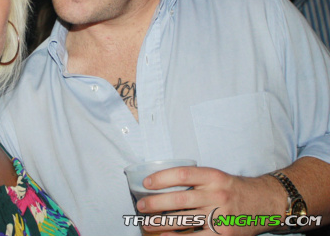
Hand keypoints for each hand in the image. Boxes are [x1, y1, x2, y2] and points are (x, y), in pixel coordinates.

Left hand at [137, 166, 284, 235]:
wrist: (265, 203)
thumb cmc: (233, 189)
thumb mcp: (216, 177)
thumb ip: (194, 180)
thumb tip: (161, 185)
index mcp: (213, 176)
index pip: (182, 174)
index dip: (162, 178)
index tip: (146, 183)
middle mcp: (217, 194)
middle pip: (179, 200)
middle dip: (155, 204)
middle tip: (141, 206)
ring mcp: (221, 216)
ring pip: (184, 220)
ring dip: (161, 223)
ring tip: (146, 223)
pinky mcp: (224, 234)